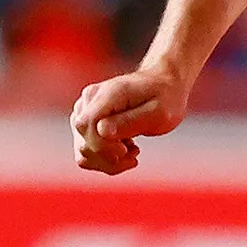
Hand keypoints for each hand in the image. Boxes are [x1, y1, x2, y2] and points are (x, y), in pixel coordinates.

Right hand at [72, 60, 188, 173]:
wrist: (164, 86)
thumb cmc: (164, 97)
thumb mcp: (158, 112)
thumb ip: (130, 121)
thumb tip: (102, 131)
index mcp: (107, 94)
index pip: (86, 126)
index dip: (103, 146)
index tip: (126, 150)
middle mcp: (89, 100)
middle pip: (84, 142)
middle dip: (109, 157)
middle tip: (134, 151)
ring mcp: (84, 111)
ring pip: (82, 151)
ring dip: (108, 160)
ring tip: (131, 151)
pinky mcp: (86, 122)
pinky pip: (86, 152)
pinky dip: (104, 159)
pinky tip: (123, 150)